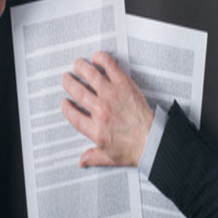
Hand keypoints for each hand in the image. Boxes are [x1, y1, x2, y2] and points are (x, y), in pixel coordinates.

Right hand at [61, 52, 153, 167]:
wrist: (153, 140)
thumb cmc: (135, 148)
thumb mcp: (111, 158)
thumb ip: (94, 157)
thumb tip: (82, 161)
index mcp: (95, 129)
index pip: (73, 115)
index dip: (66, 107)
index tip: (64, 102)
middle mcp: (100, 110)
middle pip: (78, 92)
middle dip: (69, 83)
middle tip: (67, 78)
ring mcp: (111, 96)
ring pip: (90, 76)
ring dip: (81, 68)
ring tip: (78, 64)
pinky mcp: (124, 85)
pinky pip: (110, 67)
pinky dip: (102, 59)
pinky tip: (97, 57)